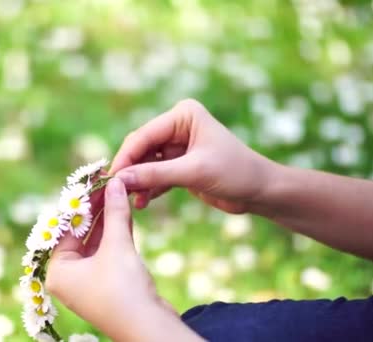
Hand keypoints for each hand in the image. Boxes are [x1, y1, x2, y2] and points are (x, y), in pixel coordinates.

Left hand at [46, 178, 201, 340]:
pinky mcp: (107, 283)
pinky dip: (114, 233)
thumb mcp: (117, 246)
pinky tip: (122, 211)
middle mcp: (69, 277)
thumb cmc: (124, 290)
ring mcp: (88, 281)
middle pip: (80, 233)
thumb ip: (114, 213)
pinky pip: (107, 251)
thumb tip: (115, 183)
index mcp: (59, 271)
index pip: (66, 228)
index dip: (81, 202)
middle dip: (95, 208)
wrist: (149, 327)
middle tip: (107, 182)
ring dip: (106, 218)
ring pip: (95, 241)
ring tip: (117, 190)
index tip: (93, 180)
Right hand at [110, 99, 274, 213]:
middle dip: (130, 170)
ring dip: (138, 182)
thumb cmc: (235, 173)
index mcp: (183, 115)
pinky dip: (149, 188)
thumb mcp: (193, 172)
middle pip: (142, 148)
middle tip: (115, 192)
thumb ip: (155, 175)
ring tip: (130, 201)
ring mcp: (178, 147)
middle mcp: (178, 127)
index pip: (145, 135)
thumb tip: (120, 180)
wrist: (261, 191)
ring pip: (146, 163)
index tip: (111, 178)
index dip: (126, 156)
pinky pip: (156, 175)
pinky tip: (142, 203)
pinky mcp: (179, 166)